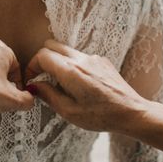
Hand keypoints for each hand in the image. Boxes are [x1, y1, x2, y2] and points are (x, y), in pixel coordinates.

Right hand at [25, 39, 150, 132]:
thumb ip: (48, 95)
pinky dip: (72, 65)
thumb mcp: (69, 112)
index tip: (31, 80)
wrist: (131, 112)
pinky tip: (78, 85)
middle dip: (42, 59)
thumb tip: (34, 86)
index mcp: (71, 71)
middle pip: (52, 45)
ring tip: (60, 85)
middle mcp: (82, 59)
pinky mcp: (102, 61)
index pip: (42, 55)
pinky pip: (80, 56)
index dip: (31, 66)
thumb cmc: (101, 116)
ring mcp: (93, 57)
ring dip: (57, 62)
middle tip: (41, 77)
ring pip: (66, 50)